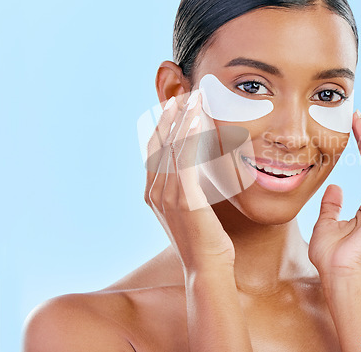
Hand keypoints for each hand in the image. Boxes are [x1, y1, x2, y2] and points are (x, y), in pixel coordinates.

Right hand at [144, 90, 235, 273]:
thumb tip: (196, 167)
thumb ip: (185, 186)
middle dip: (171, 115)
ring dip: (182, 118)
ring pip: (172, 146)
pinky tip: (196, 118)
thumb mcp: (190, 208)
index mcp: (153, 192)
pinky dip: (189, 135)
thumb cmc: (204, 239)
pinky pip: (185, 159)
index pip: (155, 149)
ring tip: (192, 97)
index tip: (175, 105)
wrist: (207, 267)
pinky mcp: (184, 198)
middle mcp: (155, 190)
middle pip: (160, 142)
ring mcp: (166, 194)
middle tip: (183, 93)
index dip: (163, 125)